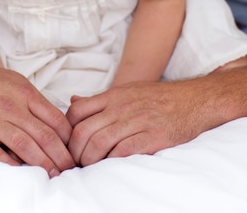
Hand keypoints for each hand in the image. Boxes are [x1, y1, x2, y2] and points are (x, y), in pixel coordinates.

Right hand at [0, 60, 74, 176]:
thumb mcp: (18, 83)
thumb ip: (36, 103)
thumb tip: (58, 128)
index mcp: (25, 93)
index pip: (55, 120)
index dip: (68, 140)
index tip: (74, 152)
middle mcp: (11, 106)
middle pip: (43, 136)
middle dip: (60, 156)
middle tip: (69, 170)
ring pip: (23, 146)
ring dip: (41, 164)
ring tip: (52, 175)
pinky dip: (9, 165)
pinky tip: (21, 173)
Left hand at [66, 76, 229, 166]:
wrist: (192, 99)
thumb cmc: (157, 97)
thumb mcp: (125, 91)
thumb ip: (99, 100)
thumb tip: (73, 103)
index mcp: (112, 96)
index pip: (77, 111)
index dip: (67, 130)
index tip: (69, 143)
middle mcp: (120, 107)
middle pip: (84, 130)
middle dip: (75, 151)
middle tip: (76, 163)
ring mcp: (136, 121)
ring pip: (100, 142)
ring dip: (90, 160)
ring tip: (89, 168)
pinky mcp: (152, 136)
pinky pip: (124, 151)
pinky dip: (112, 161)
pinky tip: (110, 167)